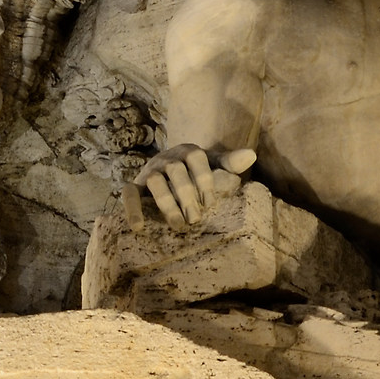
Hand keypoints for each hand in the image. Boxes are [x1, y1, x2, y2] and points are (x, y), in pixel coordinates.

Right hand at [133, 144, 255, 226]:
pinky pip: (128, 193)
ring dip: (166, 203)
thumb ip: (229, 162)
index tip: (210, 202)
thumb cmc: (196, 174)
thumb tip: (251, 155)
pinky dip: (132, 209)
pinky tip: (138, 227)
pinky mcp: (135, 186)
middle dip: (187, 196)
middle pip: (176, 171)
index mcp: (188, 151)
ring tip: (178, 225)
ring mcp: (149, 171)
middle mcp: (167, 158)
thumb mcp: (213, 166)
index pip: (196, 157)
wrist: (168, 175)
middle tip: (196, 219)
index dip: (204, 179)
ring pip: (155, 181)